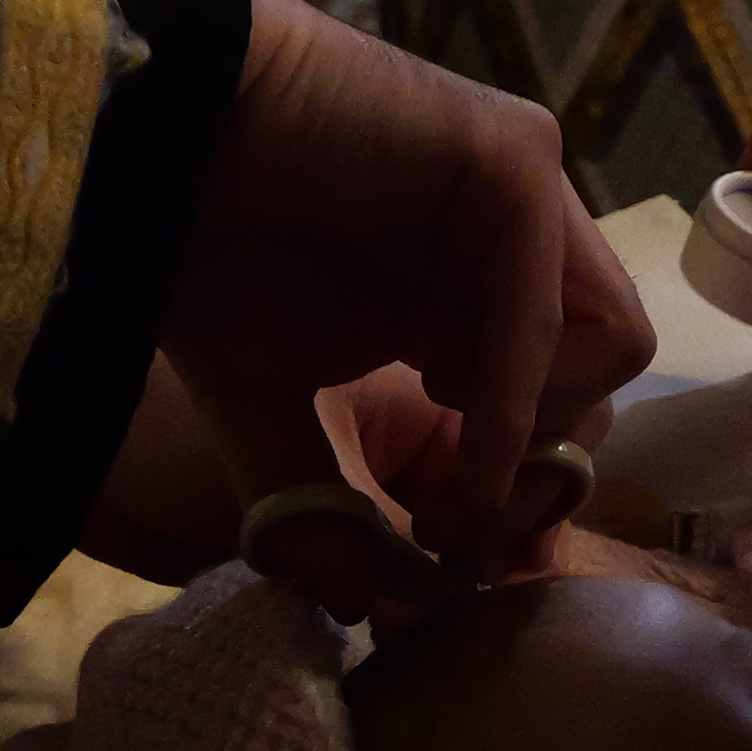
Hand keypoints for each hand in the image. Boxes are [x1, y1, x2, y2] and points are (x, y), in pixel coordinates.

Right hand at [170, 0, 652, 613]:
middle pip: (596, 388)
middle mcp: (509, 246)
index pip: (554, 412)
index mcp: (464, 296)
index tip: (444, 556)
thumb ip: (322, 507)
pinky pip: (556, 303)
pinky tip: (441, 414)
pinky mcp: (514, 158)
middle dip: (532, 477)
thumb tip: (366, 608)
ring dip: (534, 425)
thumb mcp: (267, 412)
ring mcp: (522, 194)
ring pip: (611, 344)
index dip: (512, 498)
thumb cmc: (193, 251)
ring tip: (440, 440)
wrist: (140, 142)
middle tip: (449, 526)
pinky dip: (511, 387)